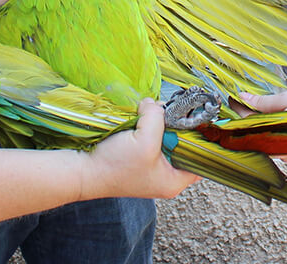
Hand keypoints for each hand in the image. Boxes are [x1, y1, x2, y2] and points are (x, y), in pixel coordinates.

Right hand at [80, 99, 199, 199]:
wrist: (83, 171)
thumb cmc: (114, 166)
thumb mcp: (144, 140)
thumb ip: (156, 118)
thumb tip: (155, 104)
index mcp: (174, 181)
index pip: (202, 159)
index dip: (203, 138)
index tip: (200, 119)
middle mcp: (165, 176)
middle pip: (183, 145)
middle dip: (176, 125)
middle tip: (170, 111)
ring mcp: (152, 168)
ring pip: (165, 139)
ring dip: (159, 124)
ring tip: (151, 113)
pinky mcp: (139, 159)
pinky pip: (151, 138)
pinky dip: (147, 126)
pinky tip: (141, 118)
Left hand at [237, 91, 286, 160]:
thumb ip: (265, 101)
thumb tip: (244, 97)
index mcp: (276, 138)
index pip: (248, 124)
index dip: (239, 110)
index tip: (232, 98)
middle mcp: (280, 152)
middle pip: (255, 132)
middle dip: (247, 116)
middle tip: (240, 99)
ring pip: (265, 136)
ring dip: (259, 121)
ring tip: (253, 105)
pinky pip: (276, 140)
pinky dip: (271, 128)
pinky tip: (270, 116)